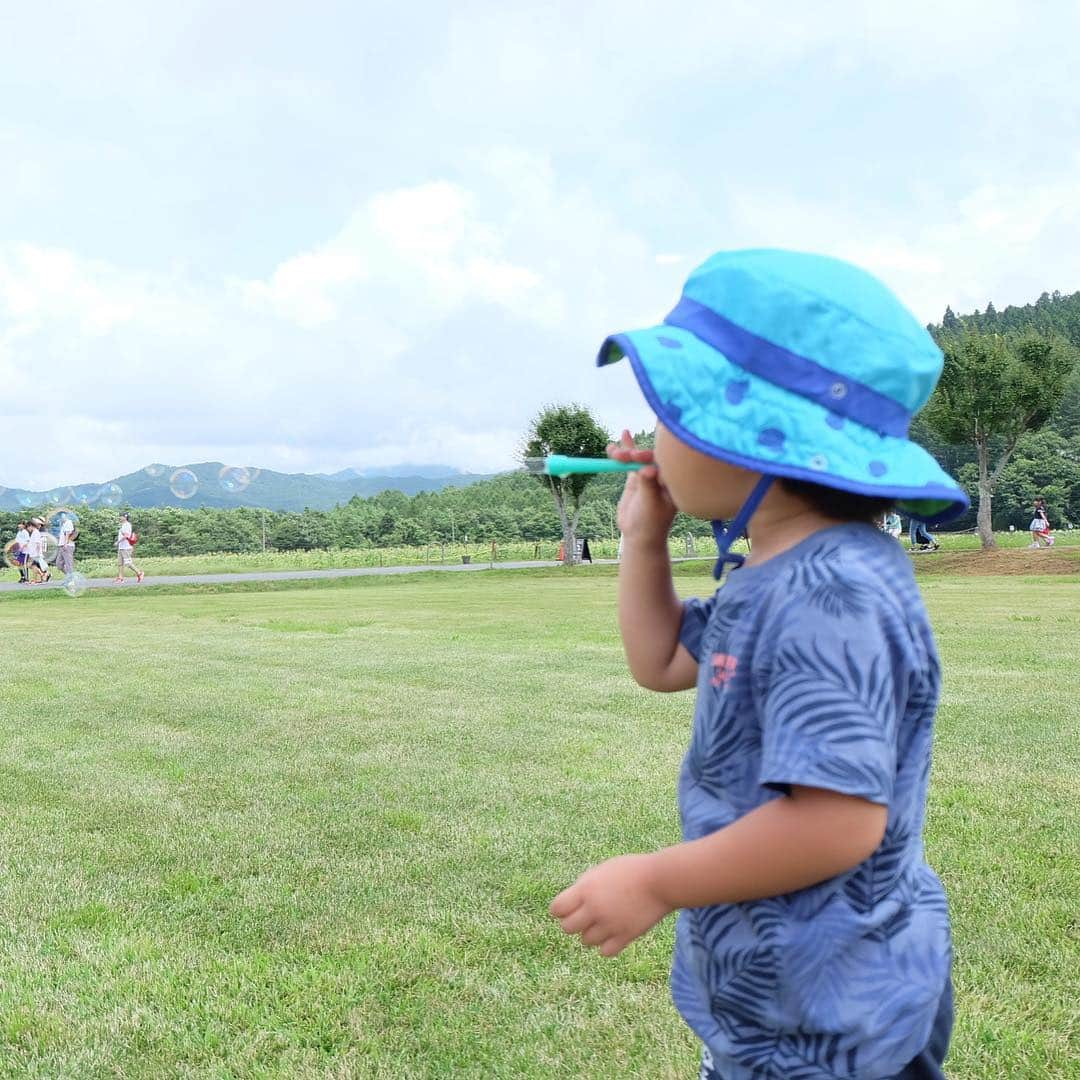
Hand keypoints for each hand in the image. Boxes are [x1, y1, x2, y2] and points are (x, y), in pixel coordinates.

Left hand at [550, 853, 672, 956]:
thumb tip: (572, 903)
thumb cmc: (631, 870)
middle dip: (573, 922)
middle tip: (586, 915)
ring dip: (591, 933)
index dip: (561, 908)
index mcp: (586, 889)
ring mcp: (610, 925)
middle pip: (567, 928)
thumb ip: (585, 886)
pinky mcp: (625, 937)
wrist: (660, 880)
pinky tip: (614, 933)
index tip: (570, 906)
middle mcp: (594, 908)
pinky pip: (605, 952)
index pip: (556, 908)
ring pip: (586, 941)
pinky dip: (606, 945)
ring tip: (604, 921)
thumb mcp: (602, 871)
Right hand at [609, 430, 676, 543]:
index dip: (649, 457)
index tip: (637, 457)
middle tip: (626, 455)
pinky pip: (629, 463)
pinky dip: (623, 452)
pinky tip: (619, 439)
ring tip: (612, 451)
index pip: (663, 462)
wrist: (639, 535)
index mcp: (672, 482)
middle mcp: (662, 475)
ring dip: (625, 452)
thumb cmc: (651, 523)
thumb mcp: (650, 505)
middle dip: (635, 454)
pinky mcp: (636, 478)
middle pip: (649, 457)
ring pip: (637, 458)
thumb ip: (648, 486)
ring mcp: (648, 476)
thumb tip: (647, 468)